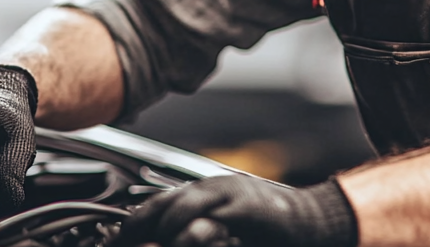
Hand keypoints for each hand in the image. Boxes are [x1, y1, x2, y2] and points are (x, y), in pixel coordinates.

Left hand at [114, 174, 357, 246]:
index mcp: (206, 191)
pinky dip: (193, 231)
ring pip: (182, 207)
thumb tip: (161, 239)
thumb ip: (197, 230)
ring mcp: (230, 196)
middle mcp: (214, 188)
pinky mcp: (247, 209)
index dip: (133, 223)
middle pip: (164, 202)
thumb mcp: (226, 227)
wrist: (312, 221)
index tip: (117, 240)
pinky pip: (211, 218)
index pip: (158, 202)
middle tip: (124, 243)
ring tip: (154, 244)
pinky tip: (186, 238)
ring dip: (165, 231)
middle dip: (139, 226)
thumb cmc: (270, 228)